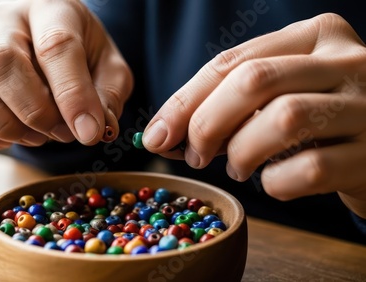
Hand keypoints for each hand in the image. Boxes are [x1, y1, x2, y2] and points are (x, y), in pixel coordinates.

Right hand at [0, 0, 131, 149]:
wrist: (55, 50)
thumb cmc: (84, 58)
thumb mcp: (110, 71)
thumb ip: (107, 97)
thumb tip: (94, 130)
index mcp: (51, 9)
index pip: (56, 45)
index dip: (72, 95)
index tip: (89, 132)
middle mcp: (6, 22)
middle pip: (1, 62)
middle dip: (35, 111)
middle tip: (62, 133)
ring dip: (6, 125)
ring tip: (38, 135)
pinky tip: (10, 136)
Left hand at [143, 13, 365, 217]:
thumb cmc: (318, 119)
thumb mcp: (281, 93)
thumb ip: (228, 103)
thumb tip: (162, 134)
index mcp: (314, 36)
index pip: (232, 61)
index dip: (185, 101)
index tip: (156, 135)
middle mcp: (347, 61)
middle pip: (253, 81)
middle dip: (206, 123)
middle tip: (193, 155)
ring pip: (283, 119)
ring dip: (241, 152)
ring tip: (237, 167)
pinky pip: (310, 169)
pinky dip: (275, 183)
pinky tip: (272, 182)